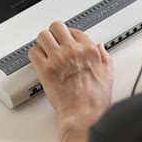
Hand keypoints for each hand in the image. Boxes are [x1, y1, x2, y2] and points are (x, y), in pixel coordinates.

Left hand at [29, 21, 112, 140]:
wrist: (83, 115)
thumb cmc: (95, 100)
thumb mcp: (108, 74)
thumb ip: (104, 56)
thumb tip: (100, 47)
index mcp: (89, 51)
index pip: (75, 31)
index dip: (69, 35)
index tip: (67, 40)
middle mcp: (73, 51)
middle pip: (57, 27)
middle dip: (54, 33)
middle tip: (53, 40)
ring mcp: (58, 59)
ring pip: (43, 36)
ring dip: (43, 42)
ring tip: (44, 49)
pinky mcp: (45, 69)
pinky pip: (33, 52)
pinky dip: (34, 55)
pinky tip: (39, 60)